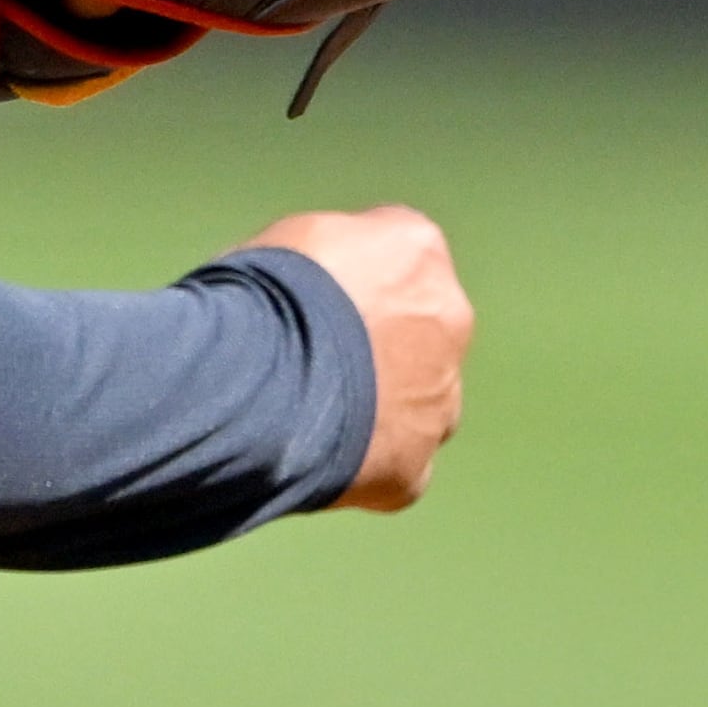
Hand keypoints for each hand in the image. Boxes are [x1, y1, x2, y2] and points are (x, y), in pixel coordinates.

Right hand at [238, 204, 470, 509]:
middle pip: (421, 327)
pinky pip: (395, 461)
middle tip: (318, 350)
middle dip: (381, 338)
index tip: (319, 288)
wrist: (259, 385)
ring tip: (313, 407)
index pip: (401, 249)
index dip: (356, 273)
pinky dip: (365, 457)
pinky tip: (315, 452)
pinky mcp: (414, 468)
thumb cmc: (262, 295)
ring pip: (418, 399)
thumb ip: (336, 255)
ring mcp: (438, 400)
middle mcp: (447, 319)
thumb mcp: (295, 239)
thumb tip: (330, 277)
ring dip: (380, 400)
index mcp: (417, 248)